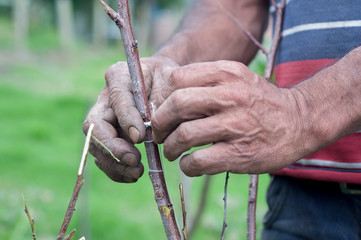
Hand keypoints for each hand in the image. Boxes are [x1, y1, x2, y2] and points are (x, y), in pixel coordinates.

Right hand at [83, 56, 178, 181]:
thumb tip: (146, 133)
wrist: (164, 83)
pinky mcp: (108, 136)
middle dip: (112, 148)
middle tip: (135, 161)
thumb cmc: (168, 80)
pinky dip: (115, 170)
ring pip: (95, 144)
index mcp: (119, 75)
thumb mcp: (170, 81)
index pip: (117, 97)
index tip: (140, 138)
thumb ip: (161, 99)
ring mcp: (103, 118)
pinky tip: (132, 175)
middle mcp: (105, 98)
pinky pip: (103, 156)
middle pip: (94, 126)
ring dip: (113, 163)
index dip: (126, 119)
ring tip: (136, 172)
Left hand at [151, 61, 308, 176]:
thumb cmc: (260, 101)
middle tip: (158, 132)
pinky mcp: (239, 154)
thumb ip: (207, 81)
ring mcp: (236, 126)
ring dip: (170, 147)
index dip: (162, 97)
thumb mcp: (238, 78)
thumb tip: (169, 97)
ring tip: (172, 151)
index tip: (161, 110)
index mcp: (227, 74)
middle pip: (177, 104)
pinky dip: (186, 165)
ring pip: (184, 134)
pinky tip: (189, 165)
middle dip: (159, 122)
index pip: (178, 79)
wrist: (300, 121)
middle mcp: (231, 96)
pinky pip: (199, 160)